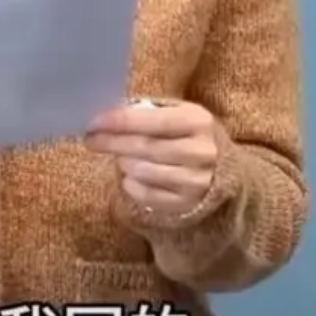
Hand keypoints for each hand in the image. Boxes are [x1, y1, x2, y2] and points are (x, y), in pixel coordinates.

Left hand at [86, 99, 222, 216]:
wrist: (223, 170)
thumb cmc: (189, 135)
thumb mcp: (178, 114)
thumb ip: (148, 111)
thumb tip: (109, 114)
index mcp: (198, 121)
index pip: (152, 120)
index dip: (119, 121)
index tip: (94, 121)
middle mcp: (200, 151)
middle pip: (144, 147)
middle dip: (112, 142)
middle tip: (91, 139)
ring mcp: (196, 181)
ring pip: (143, 172)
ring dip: (123, 162)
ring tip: (118, 155)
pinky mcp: (187, 204)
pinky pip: (146, 195)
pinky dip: (131, 184)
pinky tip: (130, 175)